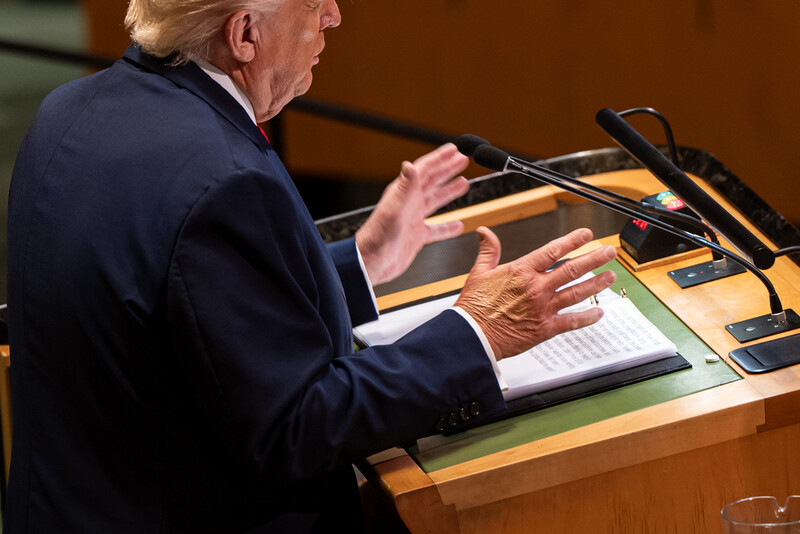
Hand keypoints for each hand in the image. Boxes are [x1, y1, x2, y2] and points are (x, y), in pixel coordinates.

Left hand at [355, 143, 469, 284]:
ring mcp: (413, 220)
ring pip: (435, 201)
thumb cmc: (377, 238)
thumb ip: (404, 187)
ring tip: (463, 183)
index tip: (454, 149)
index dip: (439, 158)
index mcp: (404, 194)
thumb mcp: (393, 209)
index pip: (424, 170)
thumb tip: (410, 164)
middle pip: (432, 181)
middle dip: (447, 169)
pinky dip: (448, 227)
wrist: (371, 263)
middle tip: (463, 159)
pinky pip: (437, 229)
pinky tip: (458, 225)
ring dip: (449, 192)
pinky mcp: (416, 236)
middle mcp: (409, 204)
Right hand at [455, 227, 617, 359]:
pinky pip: (572, 321)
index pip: (553, 250)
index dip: (573, 240)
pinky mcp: (545, 328)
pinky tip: (598, 312)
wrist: (473, 335)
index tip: (586, 234)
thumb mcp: (478, 272)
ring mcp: (543, 308)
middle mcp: (536, 287)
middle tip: (609, 252)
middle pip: (572, 269)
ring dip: (596, 283)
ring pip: (577, 292)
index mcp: (521, 271)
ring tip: (610, 275)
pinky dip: (587, 317)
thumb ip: (488, 250)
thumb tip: (484, 232)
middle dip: (594, 258)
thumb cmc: (474, 307)